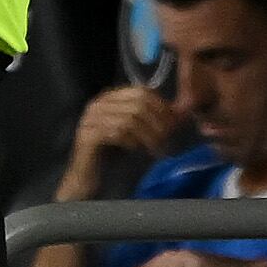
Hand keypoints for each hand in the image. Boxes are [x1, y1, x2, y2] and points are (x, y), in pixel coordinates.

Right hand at [64, 85, 187, 189]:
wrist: (86, 176)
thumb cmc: (112, 154)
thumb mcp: (135, 132)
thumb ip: (152, 120)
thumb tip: (180, 112)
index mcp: (110, 98)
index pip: (142, 90)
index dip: (162, 105)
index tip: (174, 123)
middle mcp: (98, 104)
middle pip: (138, 103)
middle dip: (158, 121)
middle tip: (168, 138)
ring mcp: (91, 119)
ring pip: (130, 118)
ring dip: (148, 134)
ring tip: (156, 148)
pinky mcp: (88, 136)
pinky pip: (117, 132)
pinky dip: (132, 141)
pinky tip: (136, 149)